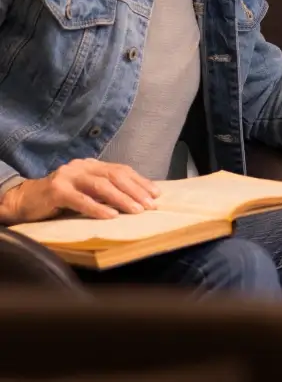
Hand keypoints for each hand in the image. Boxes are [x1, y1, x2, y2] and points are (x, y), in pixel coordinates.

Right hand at [0, 159, 158, 223]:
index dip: (140, 181)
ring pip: (100, 186)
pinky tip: (110, 216)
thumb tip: (139, 199)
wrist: (25, 199)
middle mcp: (82, 166)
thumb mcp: (87, 190)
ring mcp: (68, 176)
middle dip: (135, 190)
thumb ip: (107, 190)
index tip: (157, 194)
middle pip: (114, 176)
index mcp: (92, 165)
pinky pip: (80, 200)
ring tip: (136, 210)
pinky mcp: (56, 191)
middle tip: (150, 204)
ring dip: (121, 199)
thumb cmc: (62, 198)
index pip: (121, 170)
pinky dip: (97, 208)